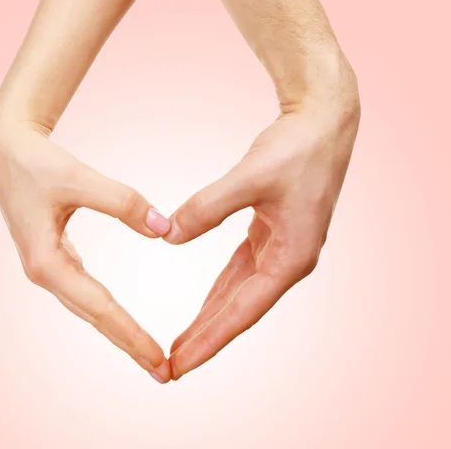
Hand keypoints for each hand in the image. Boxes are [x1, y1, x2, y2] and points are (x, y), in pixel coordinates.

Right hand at [0, 120, 172, 382]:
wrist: (7, 150)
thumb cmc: (37, 163)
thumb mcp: (79, 177)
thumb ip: (123, 201)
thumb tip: (164, 230)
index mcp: (45, 261)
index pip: (97, 305)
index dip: (129, 333)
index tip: (158, 359)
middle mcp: (44, 271)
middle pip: (92, 315)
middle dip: (127, 342)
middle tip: (163, 372)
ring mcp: (47, 265)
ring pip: (87, 305)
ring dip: (116, 329)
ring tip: (147, 351)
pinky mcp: (53, 255)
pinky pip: (84, 290)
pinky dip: (104, 307)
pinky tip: (117, 317)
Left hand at [165, 98, 360, 379]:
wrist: (321, 124)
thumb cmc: (295, 150)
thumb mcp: (250, 178)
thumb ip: (207, 208)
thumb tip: (169, 236)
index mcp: (291, 257)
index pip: (242, 311)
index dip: (210, 339)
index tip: (179, 365)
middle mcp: (288, 259)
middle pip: (240, 309)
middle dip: (206, 336)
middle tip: (172, 365)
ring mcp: (281, 246)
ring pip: (239, 292)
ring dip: (212, 315)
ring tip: (184, 341)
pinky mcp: (271, 231)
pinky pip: (240, 269)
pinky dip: (221, 288)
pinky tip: (207, 301)